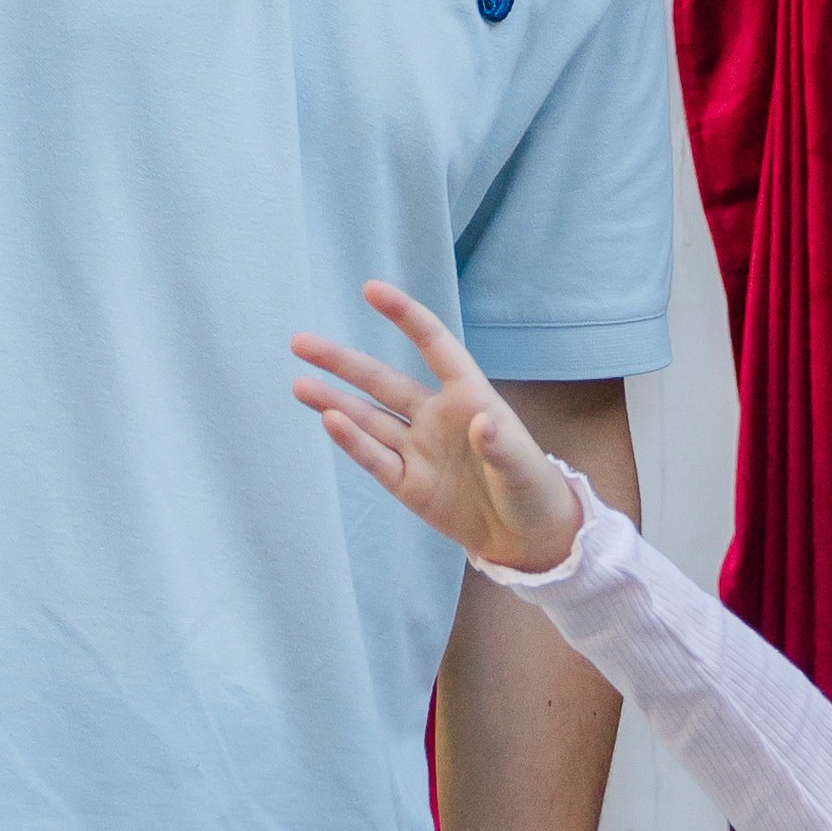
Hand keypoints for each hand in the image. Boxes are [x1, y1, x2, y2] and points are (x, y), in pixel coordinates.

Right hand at [292, 281, 581, 572]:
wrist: (526, 539)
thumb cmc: (531, 490)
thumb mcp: (523, 467)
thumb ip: (501, 446)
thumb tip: (482, 421)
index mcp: (468, 396)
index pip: (433, 345)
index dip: (404, 317)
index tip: (371, 290)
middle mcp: (435, 417)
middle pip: (382, 382)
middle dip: (342, 362)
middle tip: (301, 343)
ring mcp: (419, 451)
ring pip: (368, 420)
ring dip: (335, 402)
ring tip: (299, 385)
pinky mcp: (409, 486)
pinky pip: (376, 459)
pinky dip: (353, 442)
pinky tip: (329, 422)